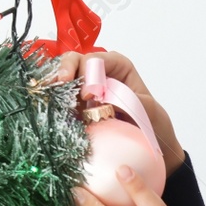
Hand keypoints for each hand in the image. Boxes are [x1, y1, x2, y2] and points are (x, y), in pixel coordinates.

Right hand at [46, 50, 183, 177]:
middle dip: (63, 72)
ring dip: (56, 88)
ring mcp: (85, 88)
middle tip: (58, 86)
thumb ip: (129, 100)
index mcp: (118, 66)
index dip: (87, 73)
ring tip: (52, 100)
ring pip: (62, 79)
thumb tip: (103, 99)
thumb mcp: (148, 110)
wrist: (151, 146)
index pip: (95, 59)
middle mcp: (99, 72)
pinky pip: (61, 99)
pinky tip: (52, 111)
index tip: (86, 94)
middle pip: (73, 62)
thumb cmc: (153, 124)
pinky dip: (55, 103)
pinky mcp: (76, 106)